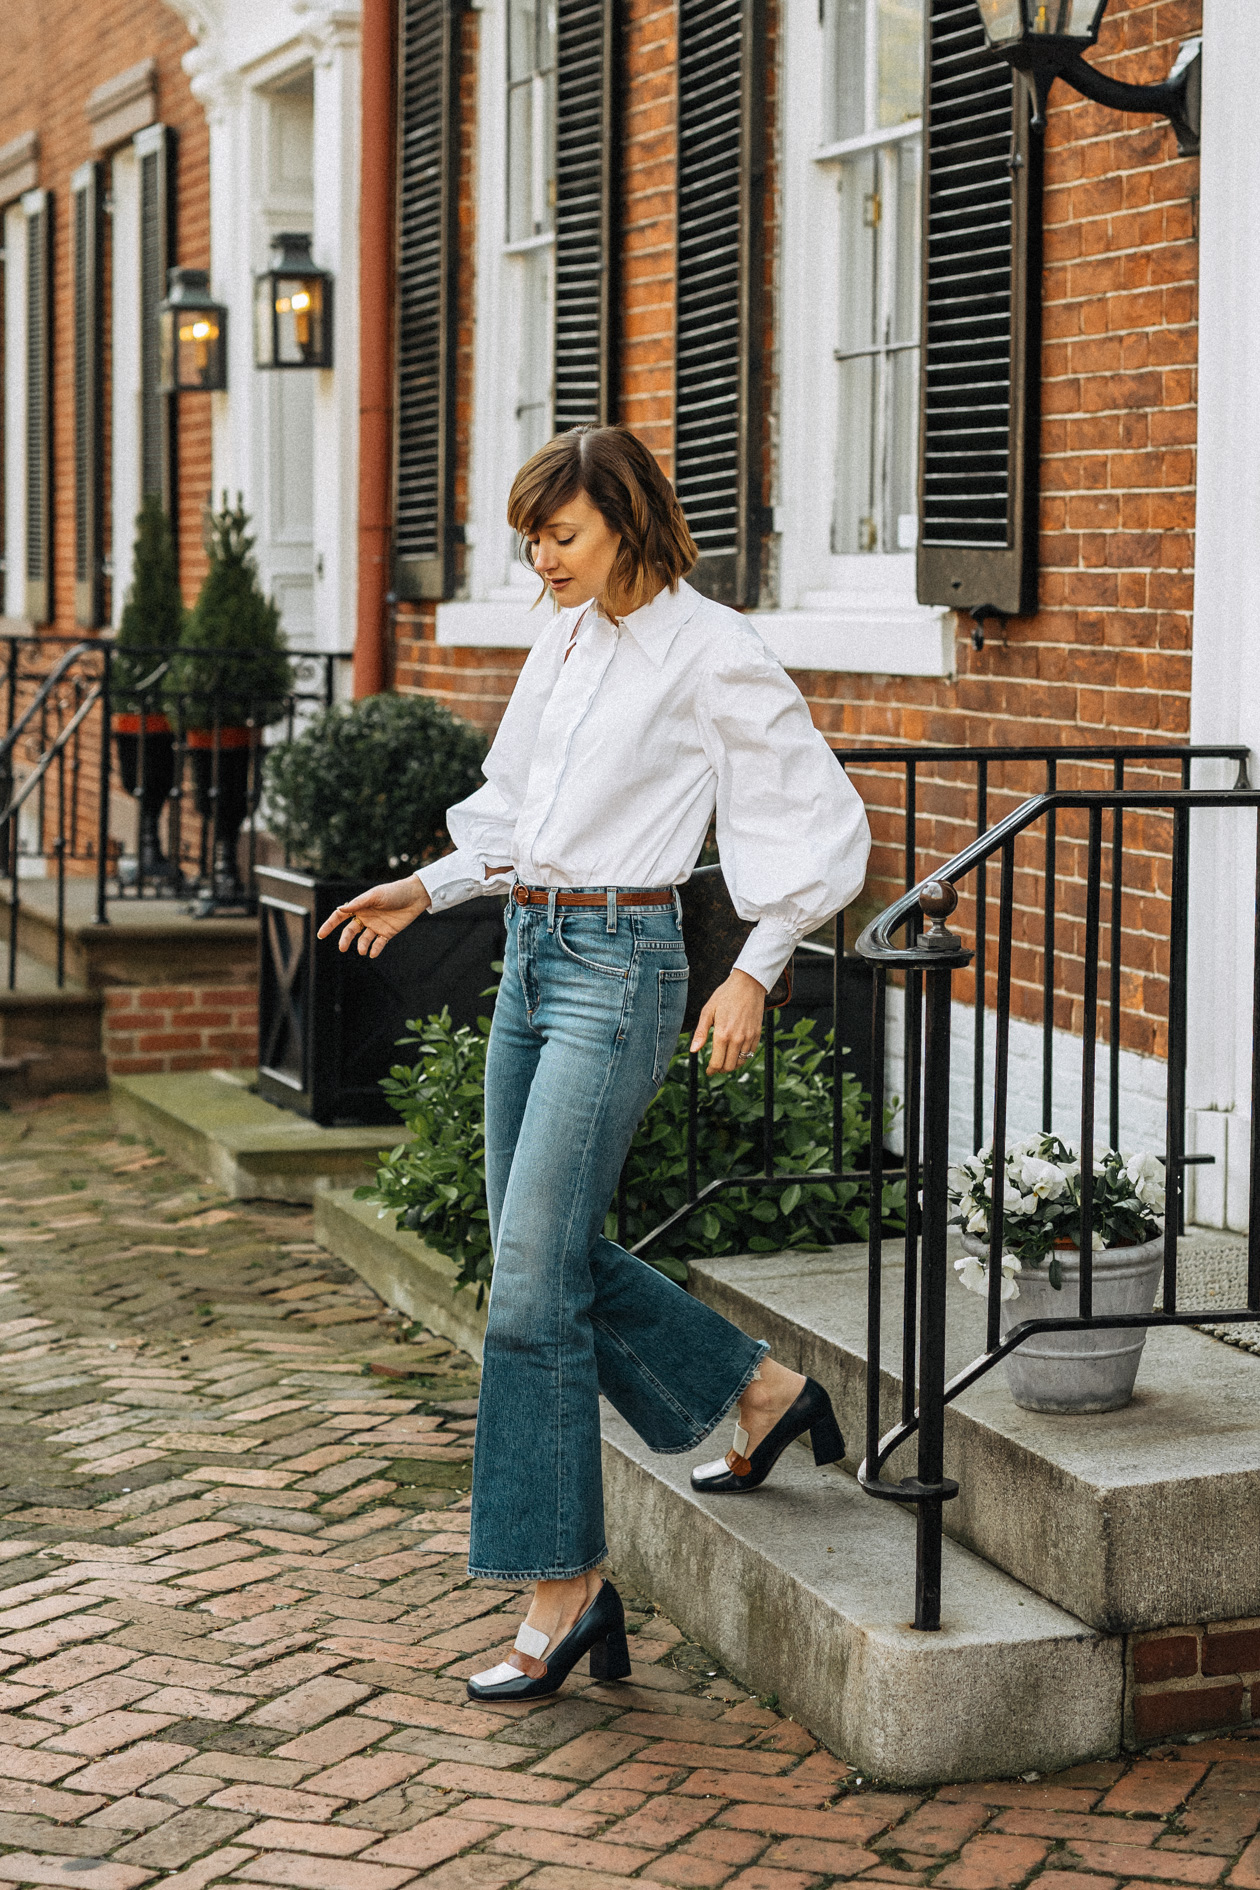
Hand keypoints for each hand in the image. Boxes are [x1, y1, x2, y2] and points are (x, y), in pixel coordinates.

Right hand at [315, 876, 431, 957]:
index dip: (330, 925)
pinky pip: (378, 943)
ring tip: (362, 950)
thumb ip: (357, 903)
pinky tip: (373, 953)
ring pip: (363, 939)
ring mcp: (376, 926)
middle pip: (350, 931)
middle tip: (342, 948)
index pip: (340, 916)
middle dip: (345, 940)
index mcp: (360, 906)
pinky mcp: (388, 933)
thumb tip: (339, 909)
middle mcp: (366, 917)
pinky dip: (375, 949)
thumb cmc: (394, 892)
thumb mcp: (375, 896)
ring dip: (362, 945)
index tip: (321, 934)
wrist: (415, 896)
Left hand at [690, 968, 765, 1072]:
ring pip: (740, 1062)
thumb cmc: (725, 995)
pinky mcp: (757, 1034)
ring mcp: (748, 1037)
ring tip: (724, 1062)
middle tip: (714, 1067)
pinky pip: (750, 1053)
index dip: (711, 1070)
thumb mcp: (708, 1011)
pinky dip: (742, 1057)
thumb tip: (693, 1050)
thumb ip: (701, 1033)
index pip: (717, 1063)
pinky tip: (735, 1053)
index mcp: (722, 1034)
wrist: (748, 984)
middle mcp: (737, 1039)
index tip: (708, 1071)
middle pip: (728, 1066)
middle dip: (720, 1069)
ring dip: (731, 1065)